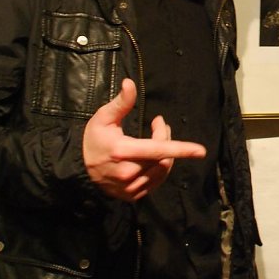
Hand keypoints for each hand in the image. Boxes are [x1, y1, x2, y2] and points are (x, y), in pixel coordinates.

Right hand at [83, 78, 205, 200]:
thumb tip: (130, 83)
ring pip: (162, 170)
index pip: (158, 150)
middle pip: (163, 156)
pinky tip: (153, 158)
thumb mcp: (103, 117)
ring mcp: (130, 187)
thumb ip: (121, 102)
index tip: (200, 151)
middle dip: (166, 138)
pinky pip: (156, 182)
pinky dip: (160, 168)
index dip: (181, 150)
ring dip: (166, 154)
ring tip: (157, 140)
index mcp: (122, 151)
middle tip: (160, 124)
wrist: (78, 169)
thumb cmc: (93, 139)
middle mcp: (128, 172)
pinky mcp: (132, 195)